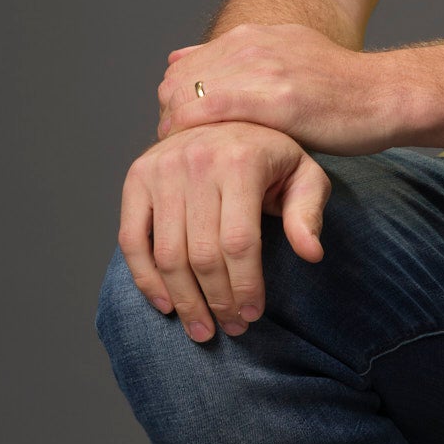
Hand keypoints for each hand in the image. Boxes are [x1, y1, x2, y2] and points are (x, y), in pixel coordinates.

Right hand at [118, 120, 330, 341]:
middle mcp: (197, 161)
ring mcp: (162, 168)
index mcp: (241, 162)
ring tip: (202, 328)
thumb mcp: (304, 175)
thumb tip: (312, 254)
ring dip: (184, 301)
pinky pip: (132, 239)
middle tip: (231, 327)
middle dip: (218, 301)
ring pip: (168, 254)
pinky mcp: (137, 176)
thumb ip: (308, 213)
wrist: (227, 115)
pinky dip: (145, 278)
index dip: (245, 287)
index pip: (240, 243)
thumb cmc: (272, 154)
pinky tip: (166, 304)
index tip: (252, 315)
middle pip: (203, 254)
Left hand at [156, 22, 387, 152]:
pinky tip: (205, 154)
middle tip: (180, 150)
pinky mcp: (277, 99)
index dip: (175, 101)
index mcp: (252, 35)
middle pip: (178, 80)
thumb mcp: (285, 56)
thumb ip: (235, 57)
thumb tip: (179, 56)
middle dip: (171, 116)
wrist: (386, 95)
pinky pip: (213, 112)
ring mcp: (263, 69)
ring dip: (178, 130)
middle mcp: (252, 45)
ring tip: (190, 158)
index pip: (183, 66)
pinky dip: (197, 134)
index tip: (182, 131)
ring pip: (188, 96)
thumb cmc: (339, 88)